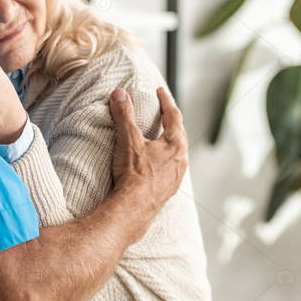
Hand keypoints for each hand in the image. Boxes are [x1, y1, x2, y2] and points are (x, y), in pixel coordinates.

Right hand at [108, 87, 187, 213]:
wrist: (134, 209)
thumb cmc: (135, 174)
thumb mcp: (128, 140)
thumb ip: (124, 114)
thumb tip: (119, 94)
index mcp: (176, 144)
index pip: (173, 115)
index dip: (166, 101)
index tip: (160, 91)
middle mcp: (181, 160)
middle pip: (179, 134)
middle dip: (171, 121)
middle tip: (163, 112)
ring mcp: (176, 177)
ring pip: (177, 154)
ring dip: (169, 143)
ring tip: (161, 138)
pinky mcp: (168, 191)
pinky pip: (170, 170)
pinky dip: (164, 161)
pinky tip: (156, 165)